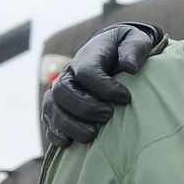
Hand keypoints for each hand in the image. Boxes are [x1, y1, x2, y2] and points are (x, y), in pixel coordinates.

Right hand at [41, 23, 163, 145]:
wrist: (113, 53)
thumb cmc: (126, 50)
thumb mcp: (136, 40)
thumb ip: (134, 49)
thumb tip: (130, 67)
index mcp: (87, 56)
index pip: (86, 72)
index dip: (105, 87)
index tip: (126, 98)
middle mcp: (68, 73)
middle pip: (63, 91)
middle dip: (85, 108)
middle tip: (108, 117)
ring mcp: (59, 91)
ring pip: (52, 108)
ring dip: (70, 125)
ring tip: (92, 135)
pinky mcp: (56, 107)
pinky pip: (48, 121)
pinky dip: (56, 133)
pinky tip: (70, 143)